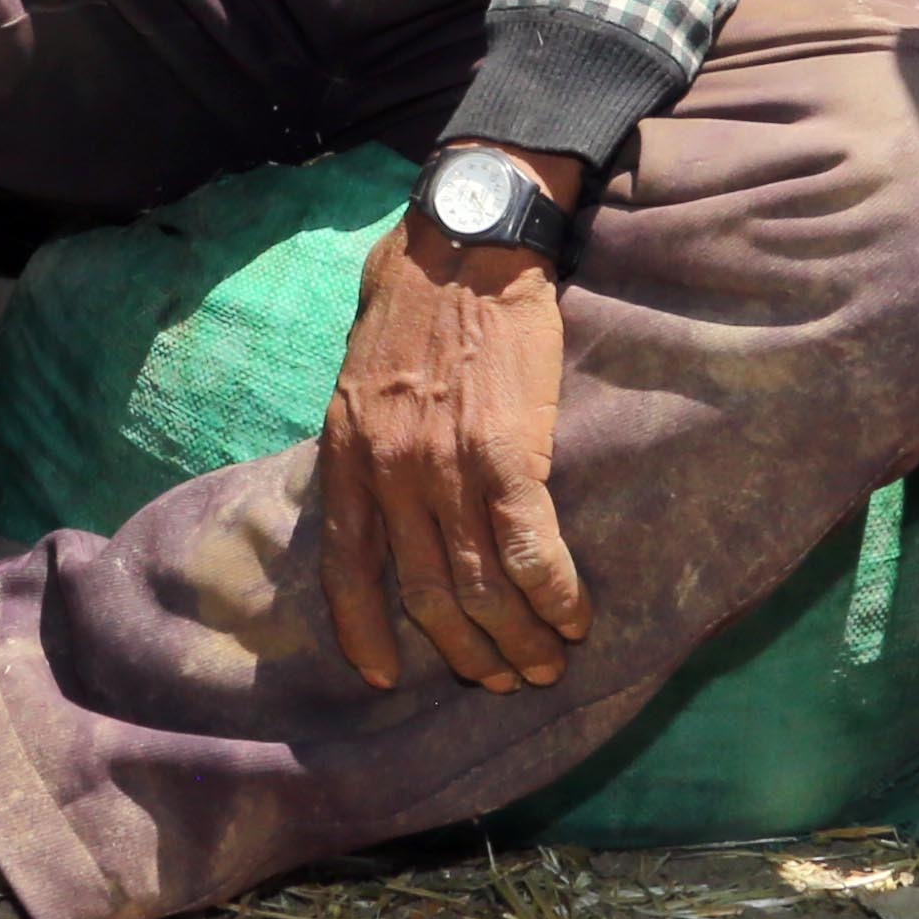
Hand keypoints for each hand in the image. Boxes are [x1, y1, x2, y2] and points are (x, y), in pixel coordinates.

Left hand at [318, 155, 591, 693]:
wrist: (467, 240)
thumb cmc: (414, 295)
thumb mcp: (357, 372)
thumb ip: (362, 437)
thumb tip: (370, 488)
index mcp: (348, 453)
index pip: (345, 567)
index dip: (364, 631)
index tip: (384, 676)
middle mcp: (389, 471)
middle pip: (426, 593)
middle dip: (466, 650)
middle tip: (499, 678)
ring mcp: (445, 466)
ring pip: (482, 585)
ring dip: (518, 638)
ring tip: (544, 664)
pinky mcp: (506, 453)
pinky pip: (530, 550)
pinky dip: (554, 597)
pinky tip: (574, 619)